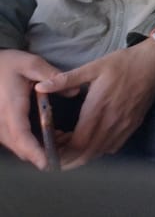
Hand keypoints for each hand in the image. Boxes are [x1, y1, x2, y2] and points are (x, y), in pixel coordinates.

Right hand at [0, 49, 63, 169]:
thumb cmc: (8, 65)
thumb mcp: (31, 64)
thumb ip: (52, 76)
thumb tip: (75, 93)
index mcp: (10, 108)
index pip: (21, 135)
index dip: (33, 151)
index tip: (47, 163)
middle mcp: (1, 122)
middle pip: (19, 147)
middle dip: (41, 155)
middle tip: (68, 154)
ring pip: (17, 146)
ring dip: (37, 150)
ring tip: (65, 142)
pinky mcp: (1, 127)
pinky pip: (15, 141)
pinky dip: (31, 144)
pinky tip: (53, 135)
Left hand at [35, 39, 154, 168]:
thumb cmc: (123, 63)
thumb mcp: (93, 66)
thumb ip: (66, 79)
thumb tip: (40, 87)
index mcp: (99, 108)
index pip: (78, 143)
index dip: (62, 152)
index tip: (50, 149)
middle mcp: (112, 121)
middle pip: (87, 153)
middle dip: (69, 160)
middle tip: (55, 154)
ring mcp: (124, 125)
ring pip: (100, 152)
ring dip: (83, 155)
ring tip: (69, 147)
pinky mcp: (133, 125)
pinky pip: (113, 146)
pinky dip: (99, 150)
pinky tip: (91, 140)